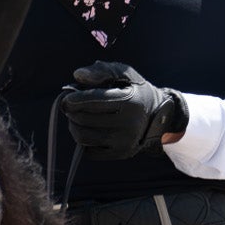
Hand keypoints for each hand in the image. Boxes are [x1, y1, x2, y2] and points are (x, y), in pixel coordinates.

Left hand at [61, 62, 189, 160]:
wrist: (158, 116)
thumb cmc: (135, 91)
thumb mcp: (124, 74)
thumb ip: (101, 71)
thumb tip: (77, 75)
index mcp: (129, 101)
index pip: (93, 101)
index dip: (73, 100)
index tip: (66, 99)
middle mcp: (129, 124)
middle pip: (83, 119)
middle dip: (71, 112)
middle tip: (71, 107)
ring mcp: (125, 142)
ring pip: (83, 137)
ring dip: (74, 126)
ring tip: (78, 118)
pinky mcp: (121, 154)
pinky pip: (89, 151)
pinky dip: (84, 141)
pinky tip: (90, 130)